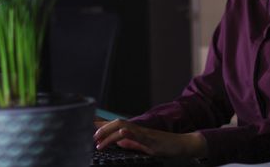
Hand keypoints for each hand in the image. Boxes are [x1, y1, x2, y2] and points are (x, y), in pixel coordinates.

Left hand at [93, 119, 207, 157]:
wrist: (183, 144)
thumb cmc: (165, 146)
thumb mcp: (143, 145)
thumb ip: (131, 142)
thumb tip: (117, 141)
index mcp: (135, 133)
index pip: (115, 126)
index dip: (101, 124)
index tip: (87, 125)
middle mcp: (138, 130)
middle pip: (116, 123)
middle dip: (101, 128)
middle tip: (90, 138)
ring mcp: (145, 133)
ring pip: (124, 127)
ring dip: (109, 131)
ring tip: (98, 137)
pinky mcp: (152, 139)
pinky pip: (139, 135)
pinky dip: (129, 133)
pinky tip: (122, 133)